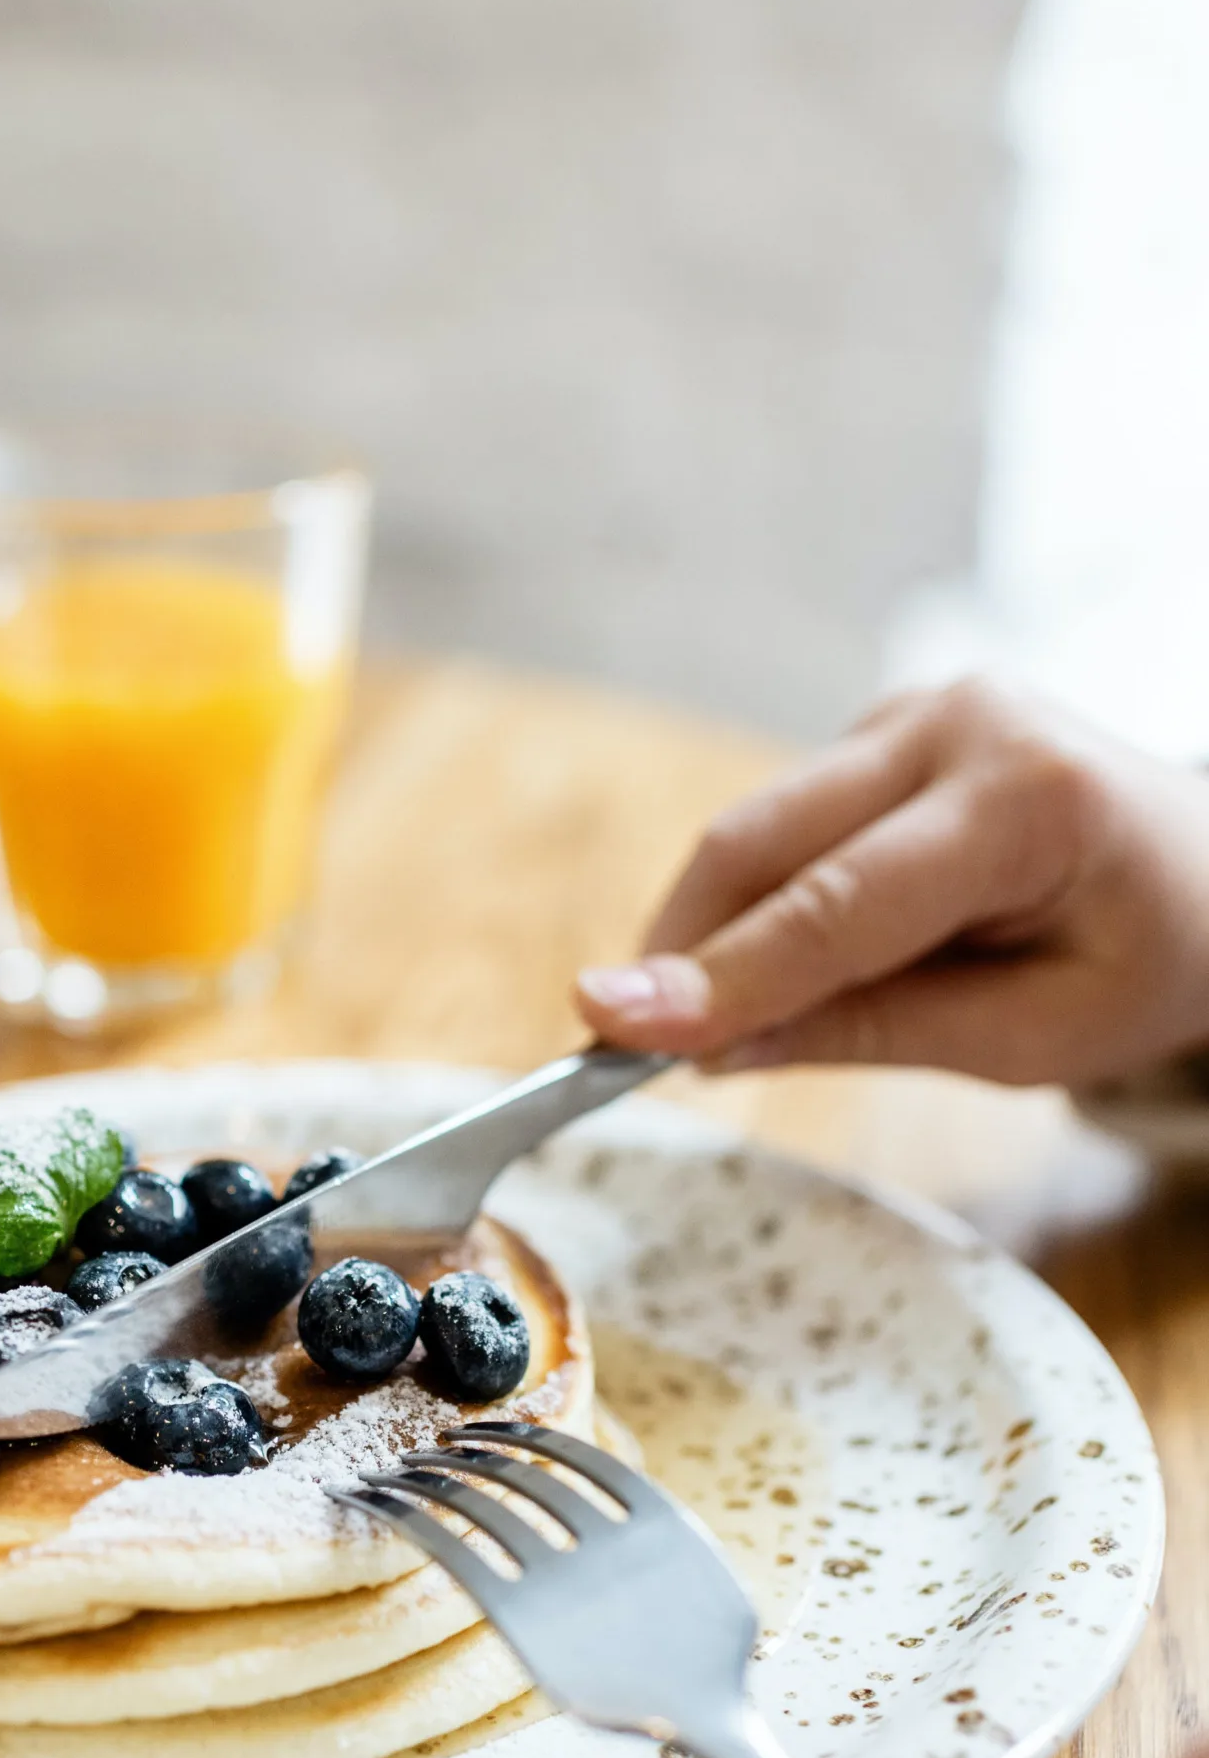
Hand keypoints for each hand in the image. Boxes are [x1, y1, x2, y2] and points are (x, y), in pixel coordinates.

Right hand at [576, 679, 1208, 1087]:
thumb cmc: (1147, 960)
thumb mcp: (1031, 1038)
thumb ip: (868, 1031)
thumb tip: (710, 1047)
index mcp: (1030, 801)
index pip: (838, 906)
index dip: (720, 975)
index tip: (611, 1023)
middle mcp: (964, 723)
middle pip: (765, 840)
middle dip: (684, 947)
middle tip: (619, 1041)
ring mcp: (918, 711)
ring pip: (759, 829)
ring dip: (714, 930)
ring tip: (699, 1023)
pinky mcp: (883, 728)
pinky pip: (785, 824)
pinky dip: (756, 901)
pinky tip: (772, 961)